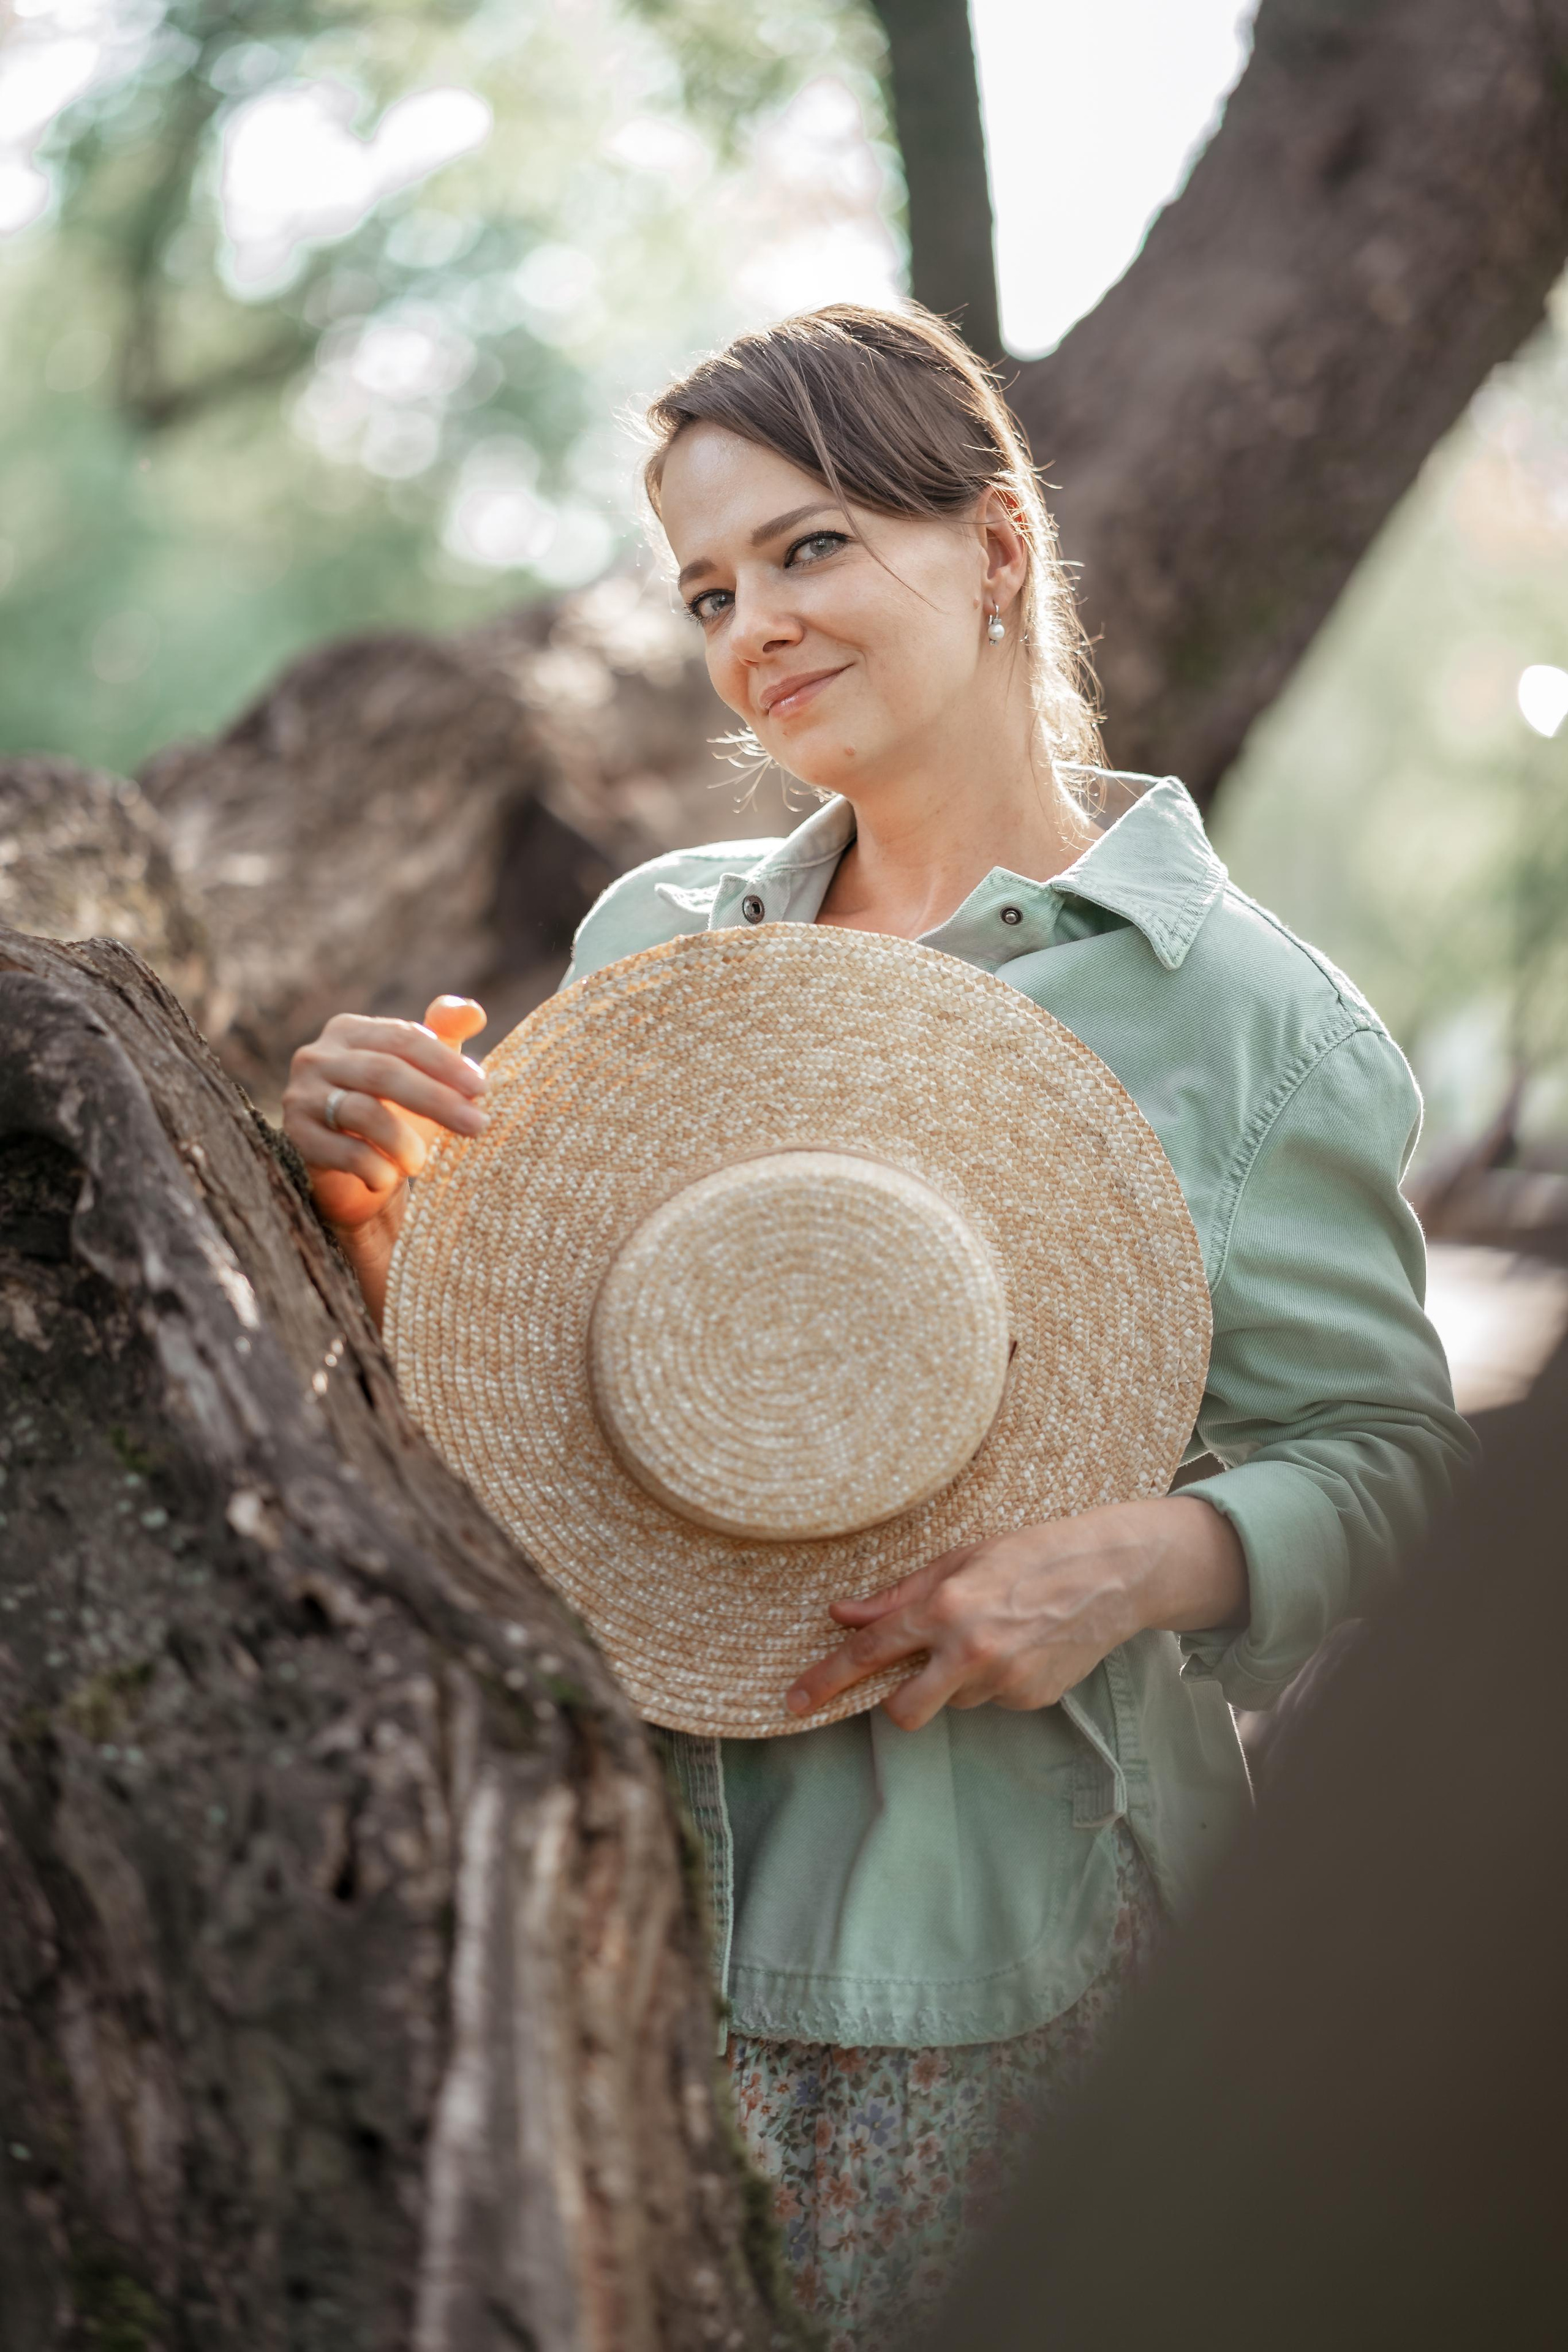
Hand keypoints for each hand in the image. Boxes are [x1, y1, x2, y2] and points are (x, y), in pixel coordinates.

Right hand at [282, 995, 488, 1321]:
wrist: (349, 1173)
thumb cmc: (393, 1113)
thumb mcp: (421, 1071)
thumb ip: (444, 1035)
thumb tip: (473, 1012)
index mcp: (349, 1032)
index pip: (403, 1038)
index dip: (445, 1063)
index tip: (482, 1088)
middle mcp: (317, 1057)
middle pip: (384, 1072)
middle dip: (436, 1100)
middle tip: (477, 1125)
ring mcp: (301, 1097)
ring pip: (362, 1112)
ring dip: (405, 1142)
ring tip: (423, 1162)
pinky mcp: (296, 1140)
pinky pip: (344, 1152)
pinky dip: (376, 1169)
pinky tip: (389, 1180)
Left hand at [785, 1497, 1247, 1733]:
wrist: (1112, 1574)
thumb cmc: (1030, 1554)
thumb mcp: (958, 1559)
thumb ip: (898, 1595)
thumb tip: (843, 1614)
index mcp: (945, 1607)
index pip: (870, 1652)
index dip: (826, 1679)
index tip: (794, 1701)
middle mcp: (970, 1651)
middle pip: (904, 1711)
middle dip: (896, 1703)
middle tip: (912, 1676)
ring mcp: (1004, 1682)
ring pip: (953, 1703)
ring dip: (956, 1681)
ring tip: (993, 1635)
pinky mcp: (1032, 1700)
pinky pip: (992, 1701)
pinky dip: (995, 1682)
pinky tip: (1021, 1647)